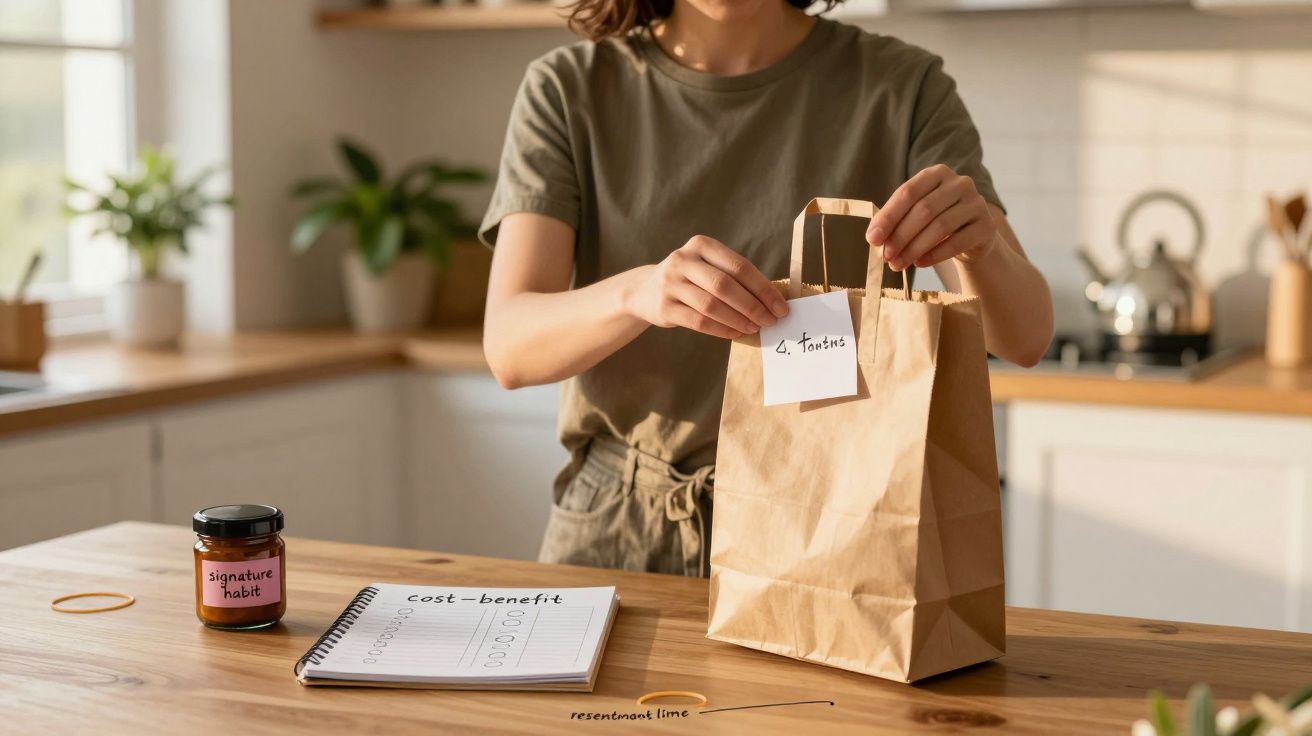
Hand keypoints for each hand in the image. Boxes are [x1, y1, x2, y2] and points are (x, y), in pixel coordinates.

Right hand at [626, 235, 788, 339]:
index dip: (763, 288)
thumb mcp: (707, 267)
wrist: (644, 290)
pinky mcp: (664, 306)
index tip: (781, 306)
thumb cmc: (689, 279)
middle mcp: (683, 260)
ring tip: (754, 328)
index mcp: (701, 245)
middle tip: (771, 321)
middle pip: (725, 285)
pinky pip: (698, 321)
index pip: (739, 266)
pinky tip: (735, 333)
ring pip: (711, 304)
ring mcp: (671, 283)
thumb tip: (771, 301)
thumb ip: (734, 277)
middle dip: (753, 305)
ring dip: (738, 319)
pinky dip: (720, 329)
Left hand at [866, 164, 997, 270]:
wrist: (971, 237)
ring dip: (914, 248)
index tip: (872, 239)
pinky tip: (919, 263)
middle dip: (900, 236)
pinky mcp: (987, 225)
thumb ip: (896, 220)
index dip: (888, 216)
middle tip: (886, 256)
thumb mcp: (916, 214)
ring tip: (898, 264)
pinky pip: (957, 242)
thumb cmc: (936, 222)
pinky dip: (934, 255)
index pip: (908, 192)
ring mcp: (976, 203)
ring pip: (940, 227)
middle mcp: (960, 183)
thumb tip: (874, 237)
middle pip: (923, 210)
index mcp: (937, 174)